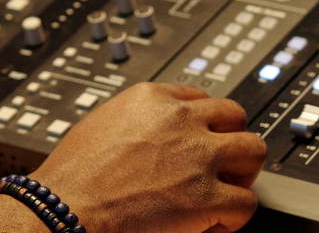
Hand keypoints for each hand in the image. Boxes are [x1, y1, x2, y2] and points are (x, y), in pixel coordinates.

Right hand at [20, 83, 265, 232]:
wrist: (64, 208)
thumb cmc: (72, 176)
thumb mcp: (102, 124)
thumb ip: (136, 123)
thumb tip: (150, 138)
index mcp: (152, 98)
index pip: (199, 97)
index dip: (202, 125)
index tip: (198, 141)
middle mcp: (180, 119)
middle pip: (235, 116)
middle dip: (229, 141)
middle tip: (217, 165)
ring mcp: (197, 156)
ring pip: (254, 150)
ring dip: (242, 173)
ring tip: (223, 191)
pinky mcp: (206, 196)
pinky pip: (247, 203)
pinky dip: (233, 217)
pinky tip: (210, 224)